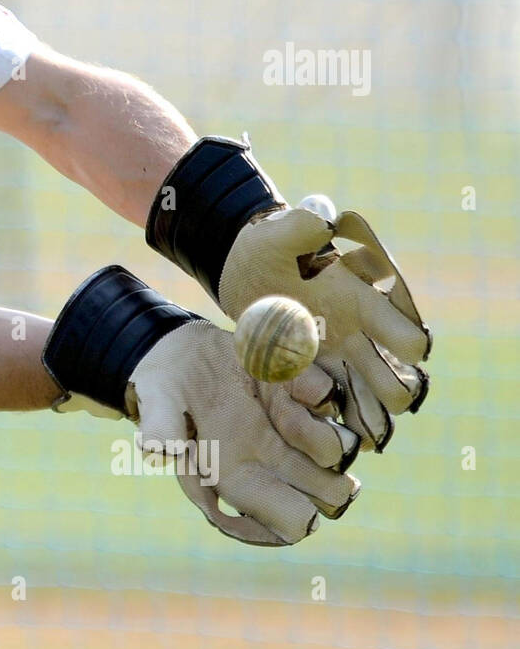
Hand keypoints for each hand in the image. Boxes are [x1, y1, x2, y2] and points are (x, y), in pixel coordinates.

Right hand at [43, 266, 359, 546]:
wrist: (174, 350)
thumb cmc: (162, 388)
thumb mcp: (155, 405)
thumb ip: (160, 427)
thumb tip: (158, 450)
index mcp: (240, 478)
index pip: (295, 523)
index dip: (302, 513)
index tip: (293, 491)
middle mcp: (273, 460)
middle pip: (331, 494)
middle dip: (330, 478)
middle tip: (306, 448)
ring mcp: (292, 427)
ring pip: (340, 450)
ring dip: (326, 431)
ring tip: (289, 406)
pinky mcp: (299, 390)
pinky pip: (331, 397)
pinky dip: (321, 390)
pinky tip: (290, 379)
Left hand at [146, 136, 430, 450]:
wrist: (240, 268)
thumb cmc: (267, 245)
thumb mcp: (278, 233)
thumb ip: (302, 226)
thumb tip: (326, 216)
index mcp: (367, 300)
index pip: (408, 331)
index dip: (407, 345)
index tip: (398, 351)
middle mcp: (363, 335)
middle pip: (398, 378)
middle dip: (390, 392)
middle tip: (366, 398)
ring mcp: (339, 359)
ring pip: (370, 403)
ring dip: (365, 418)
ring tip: (350, 432)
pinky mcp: (311, 375)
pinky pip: (330, 406)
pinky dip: (328, 418)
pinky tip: (317, 430)